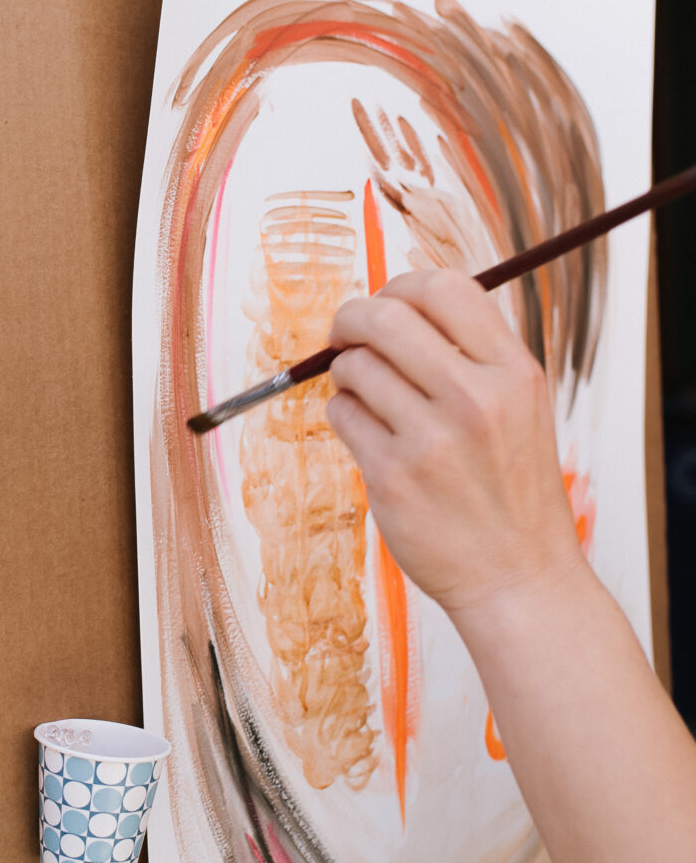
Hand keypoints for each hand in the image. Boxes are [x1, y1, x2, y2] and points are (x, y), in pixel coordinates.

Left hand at [325, 269, 586, 623]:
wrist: (518, 577)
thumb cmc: (511, 491)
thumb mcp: (520, 408)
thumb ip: (472, 355)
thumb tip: (399, 305)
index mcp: (513, 372)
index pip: (444, 287)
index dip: (401, 286)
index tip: (386, 304)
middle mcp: (476, 399)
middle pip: (385, 318)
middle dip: (350, 319)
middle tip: (344, 335)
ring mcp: (432, 440)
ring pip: (354, 367)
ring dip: (346, 375)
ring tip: (367, 398)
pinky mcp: (392, 477)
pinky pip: (342, 415)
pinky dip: (344, 417)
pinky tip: (369, 436)